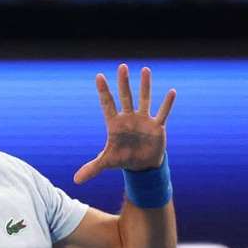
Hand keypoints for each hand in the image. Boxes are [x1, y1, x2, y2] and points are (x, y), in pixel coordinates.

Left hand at [74, 63, 176, 183]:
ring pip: (144, 100)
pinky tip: (171, 92)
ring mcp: (143, 121)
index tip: (98, 76)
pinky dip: (167, 104)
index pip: (107, 104)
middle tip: (122, 66)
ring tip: (145, 70)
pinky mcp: (157, 127)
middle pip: (126, 97)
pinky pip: (162, 113)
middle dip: (124, 83)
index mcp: (115, 124)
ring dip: (145, 86)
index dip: (103, 92)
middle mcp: (129, 118)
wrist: (141, 165)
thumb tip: (75, 180)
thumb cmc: (123, 158)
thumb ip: (92, 169)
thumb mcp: (106, 163)